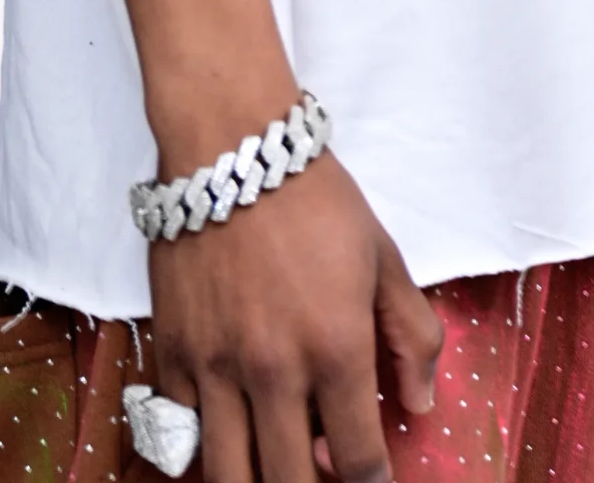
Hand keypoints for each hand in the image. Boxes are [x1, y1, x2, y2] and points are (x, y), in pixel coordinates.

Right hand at [148, 151, 442, 482]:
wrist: (231, 145)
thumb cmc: (315, 197)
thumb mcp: (383, 257)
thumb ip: (412, 335)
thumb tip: (420, 404)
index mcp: (337, 349)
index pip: (359, 463)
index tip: (372, 482)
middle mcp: (275, 372)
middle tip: (320, 471)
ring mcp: (216, 368)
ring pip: (228, 478)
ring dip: (256, 482)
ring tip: (272, 465)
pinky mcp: (172, 353)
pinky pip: (182, 436)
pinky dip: (204, 448)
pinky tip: (227, 432)